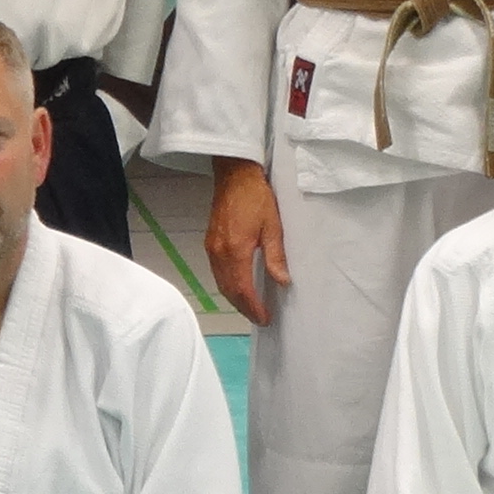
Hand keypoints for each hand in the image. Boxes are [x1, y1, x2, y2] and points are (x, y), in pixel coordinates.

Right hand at [204, 158, 287, 324]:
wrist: (234, 175)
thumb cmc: (256, 197)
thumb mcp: (273, 226)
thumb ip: (276, 256)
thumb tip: (282, 281)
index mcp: (236, 250)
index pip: (243, 289)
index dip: (253, 307)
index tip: (264, 318)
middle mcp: (219, 253)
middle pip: (229, 291)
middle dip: (244, 308)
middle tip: (259, 318)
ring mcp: (212, 248)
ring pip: (221, 283)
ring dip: (235, 299)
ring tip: (250, 307)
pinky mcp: (210, 242)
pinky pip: (217, 272)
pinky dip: (227, 285)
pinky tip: (238, 287)